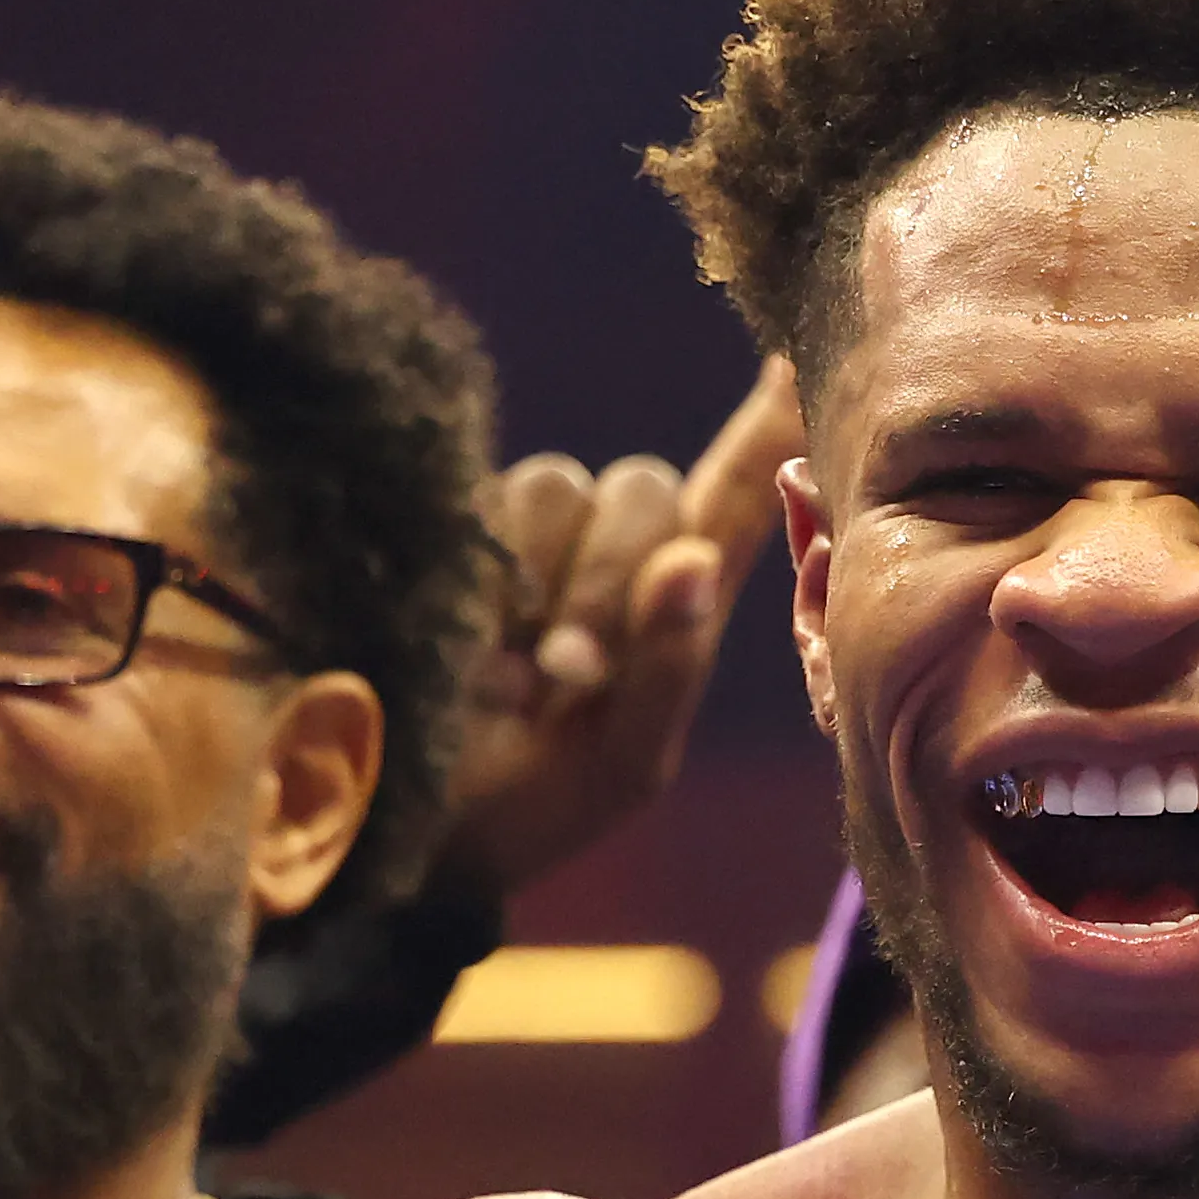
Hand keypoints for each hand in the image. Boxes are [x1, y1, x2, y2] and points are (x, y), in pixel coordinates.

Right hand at [432, 355, 796, 898]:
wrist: (404, 839)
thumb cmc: (534, 806)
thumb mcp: (622, 762)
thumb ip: (670, 668)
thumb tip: (692, 562)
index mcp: (665, 600)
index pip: (730, 494)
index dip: (766, 428)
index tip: (794, 360)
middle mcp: (595, 549)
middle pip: (635, 487)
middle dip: (612, 579)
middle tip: (572, 676)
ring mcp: (513, 536)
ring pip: (551, 484)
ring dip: (542, 584)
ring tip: (514, 685)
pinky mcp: (434, 529)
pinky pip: (470, 506)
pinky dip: (480, 585)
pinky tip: (464, 663)